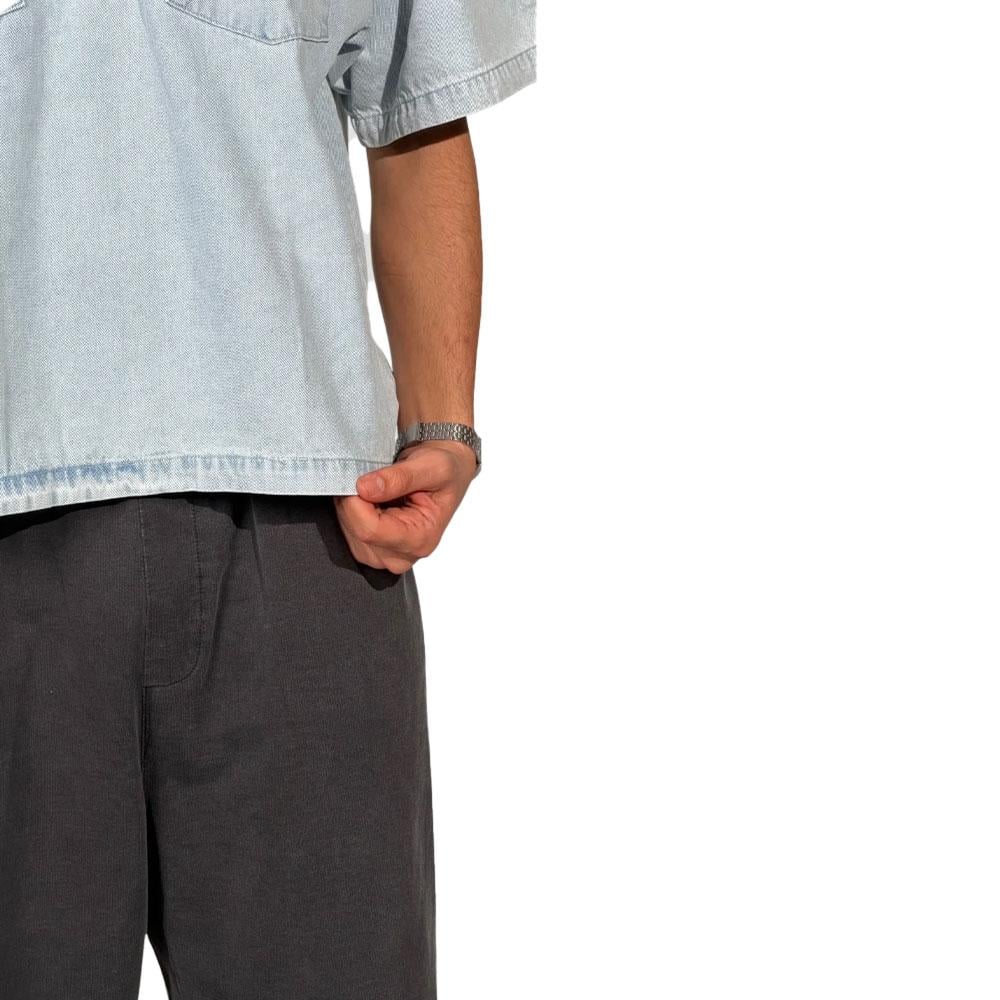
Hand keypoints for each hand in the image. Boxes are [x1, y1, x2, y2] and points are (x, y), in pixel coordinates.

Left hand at [333, 440, 477, 573]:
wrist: (445, 473)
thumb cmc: (446, 471)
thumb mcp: (432, 465)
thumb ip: (400, 477)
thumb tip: (365, 488)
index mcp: (421, 539)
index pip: (369, 529)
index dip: (355, 502)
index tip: (360, 478)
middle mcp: (404, 554)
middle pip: (356, 533)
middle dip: (353, 502)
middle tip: (370, 479)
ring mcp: (387, 555)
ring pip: (349, 534)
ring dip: (351, 507)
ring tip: (373, 487)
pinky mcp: (374, 550)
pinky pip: (348, 534)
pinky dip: (351, 512)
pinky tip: (369, 499)